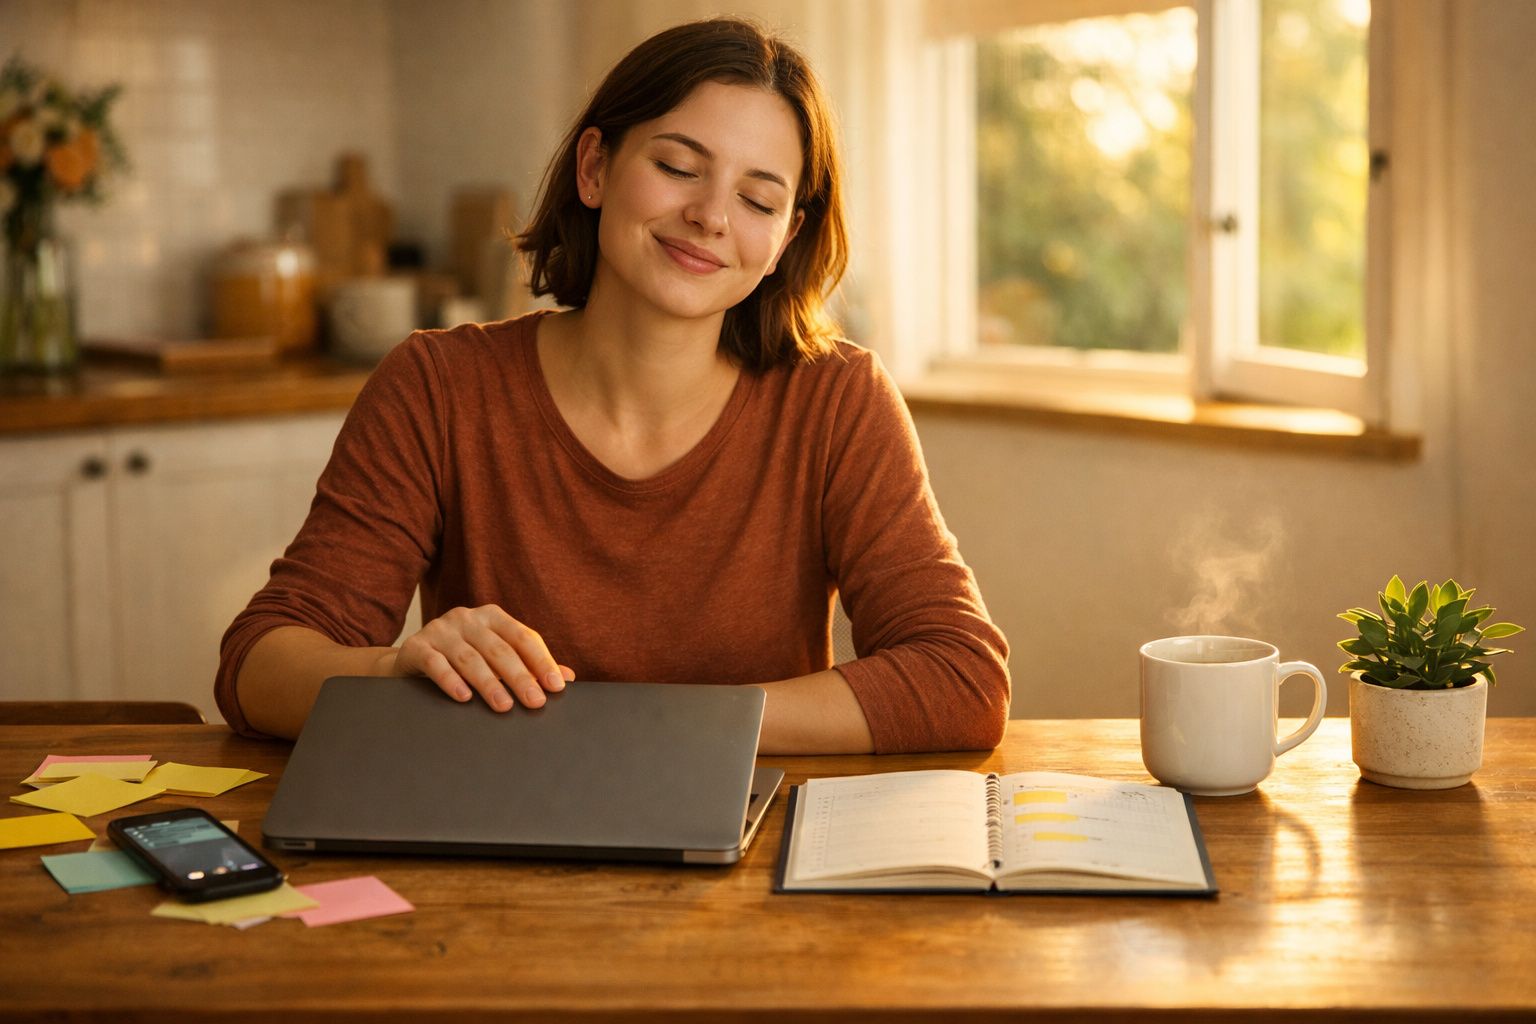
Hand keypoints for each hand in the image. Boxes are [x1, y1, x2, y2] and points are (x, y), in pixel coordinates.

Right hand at [392, 605, 574, 710]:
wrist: (411, 661)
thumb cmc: (462, 659)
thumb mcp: (495, 658)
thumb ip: (528, 665)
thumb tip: (568, 677)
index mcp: (492, 617)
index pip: (523, 637)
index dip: (541, 661)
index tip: (556, 686)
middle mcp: (466, 618)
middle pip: (499, 649)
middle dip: (520, 677)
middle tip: (535, 702)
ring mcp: (440, 630)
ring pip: (470, 658)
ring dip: (489, 684)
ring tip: (504, 706)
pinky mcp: (416, 646)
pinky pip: (435, 663)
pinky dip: (450, 680)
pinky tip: (464, 697)